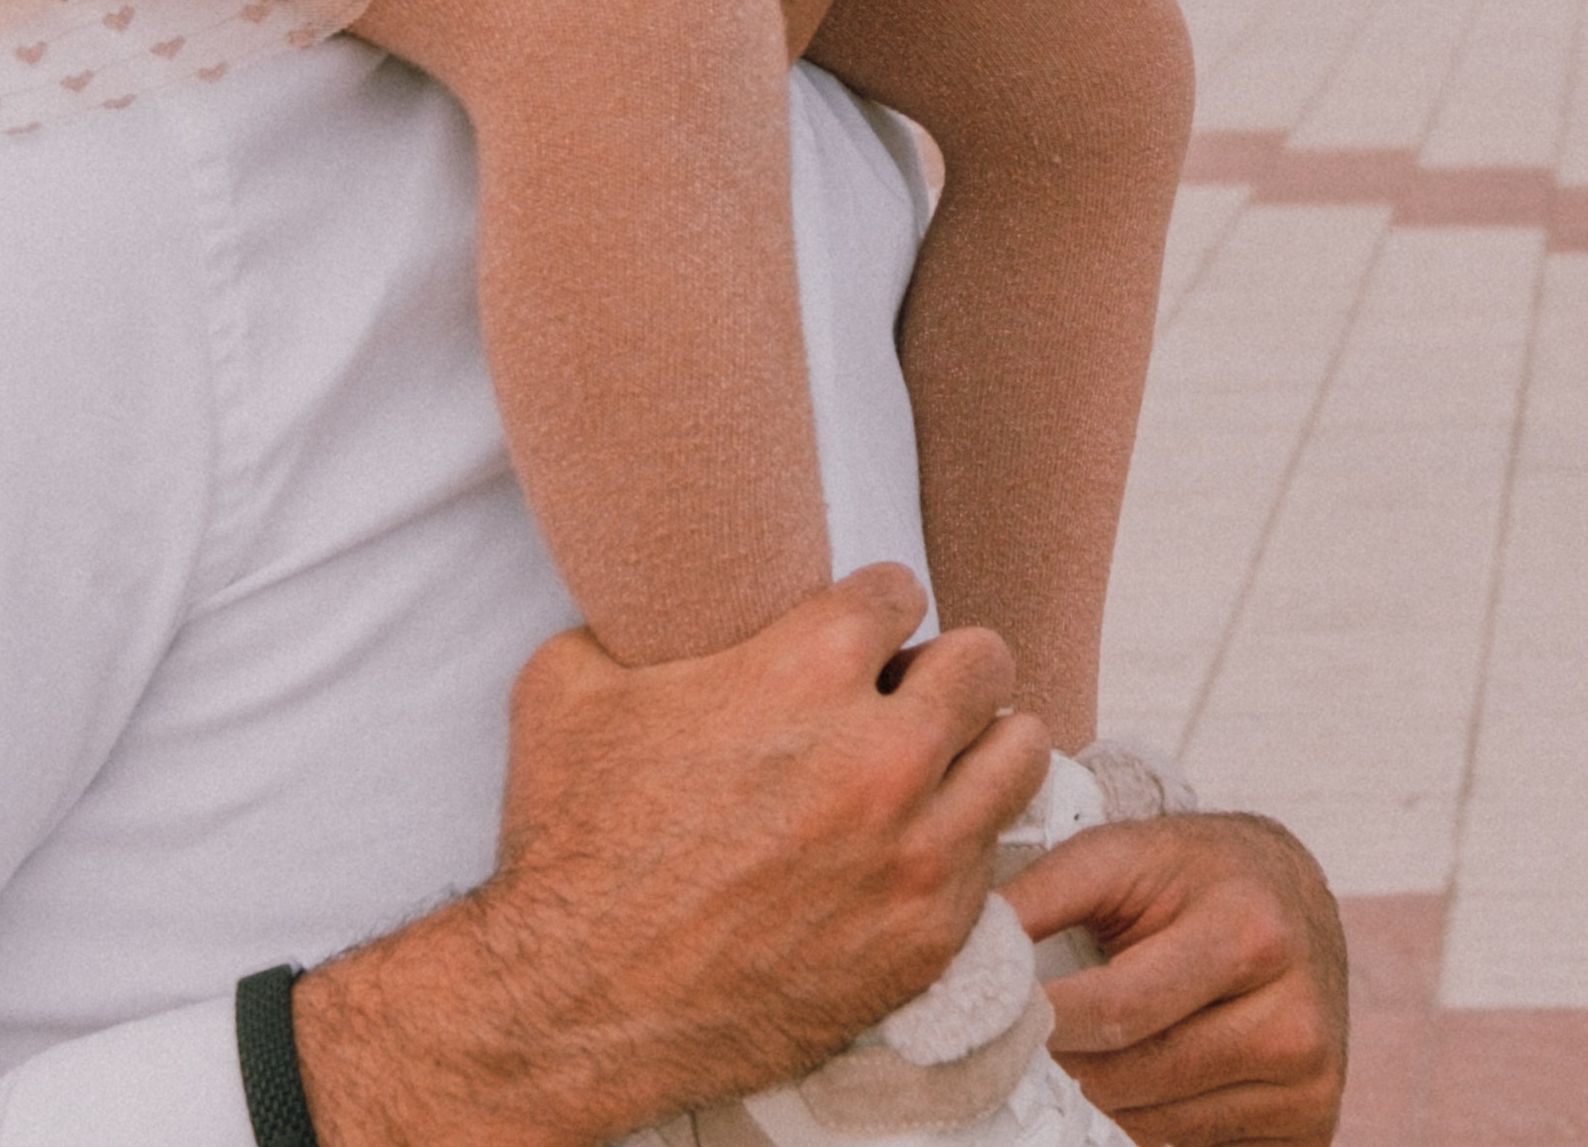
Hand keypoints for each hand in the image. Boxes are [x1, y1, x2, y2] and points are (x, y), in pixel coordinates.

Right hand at [292, 567, 1050, 1146]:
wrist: (583, 1000)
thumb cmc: (575, 839)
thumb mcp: (569, 683)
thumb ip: (633, 625)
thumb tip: (647, 608)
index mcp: (804, 668)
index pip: (899, 591)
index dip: (869, 608)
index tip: (853, 637)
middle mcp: (882, 752)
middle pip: (984, 660)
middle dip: (943, 666)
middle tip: (905, 692)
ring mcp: (917, 851)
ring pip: (1020, 753)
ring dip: (979, 747)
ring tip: (934, 762)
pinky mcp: (929, 936)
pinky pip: (994, 859)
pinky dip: (960, 843)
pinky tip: (909, 847)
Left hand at [1004, 811, 1348, 1145]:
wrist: (1291, 897)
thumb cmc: (1189, 872)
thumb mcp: (1119, 854)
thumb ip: (1041, 894)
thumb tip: (965, 948)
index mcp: (1248, 934)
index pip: (1121, 1010)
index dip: (1046, 1020)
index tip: (993, 1017)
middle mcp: (1293, 1018)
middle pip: (1137, 1077)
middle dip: (1065, 1065)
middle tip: (1020, 1044)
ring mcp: (1309, 1082)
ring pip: (1159, 1124)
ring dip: (1101, 1099)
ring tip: (1079, 1053)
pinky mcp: (1311, 1126)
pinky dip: (1148, 1125)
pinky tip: (1134, 1081)